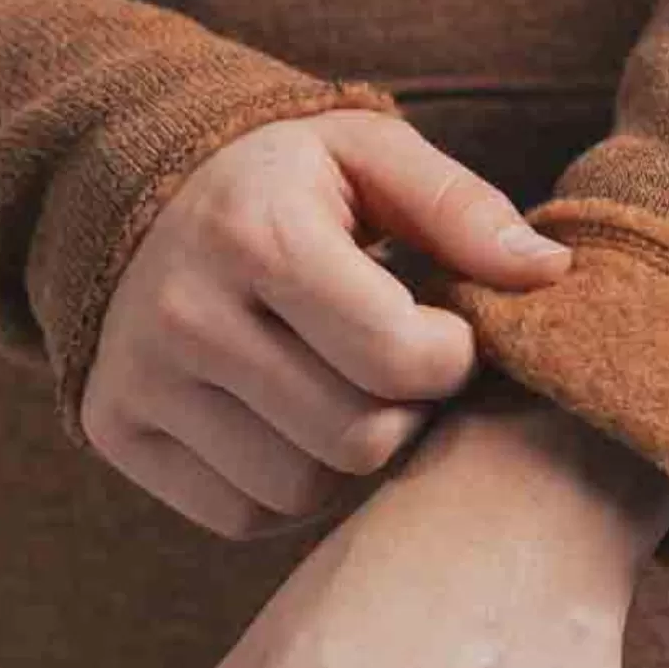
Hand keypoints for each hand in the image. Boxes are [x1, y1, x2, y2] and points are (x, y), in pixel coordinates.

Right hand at [78, 108, 573, 537]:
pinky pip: (242, 514)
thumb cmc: (282, 178)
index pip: (397, 357)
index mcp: (257, 234)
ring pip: (302, 488)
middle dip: (408, 413)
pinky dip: (290, 486)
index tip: (447, 329)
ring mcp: (141, 380)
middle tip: (405, 368)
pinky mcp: (117, 430)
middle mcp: (185, 313)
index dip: (452, 358)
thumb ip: (460, 207)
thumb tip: (551, 273)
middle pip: (356, 438)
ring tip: (350, 390)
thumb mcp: (368, 153)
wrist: (131, 187)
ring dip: (353, 457)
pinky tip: (294, 420)